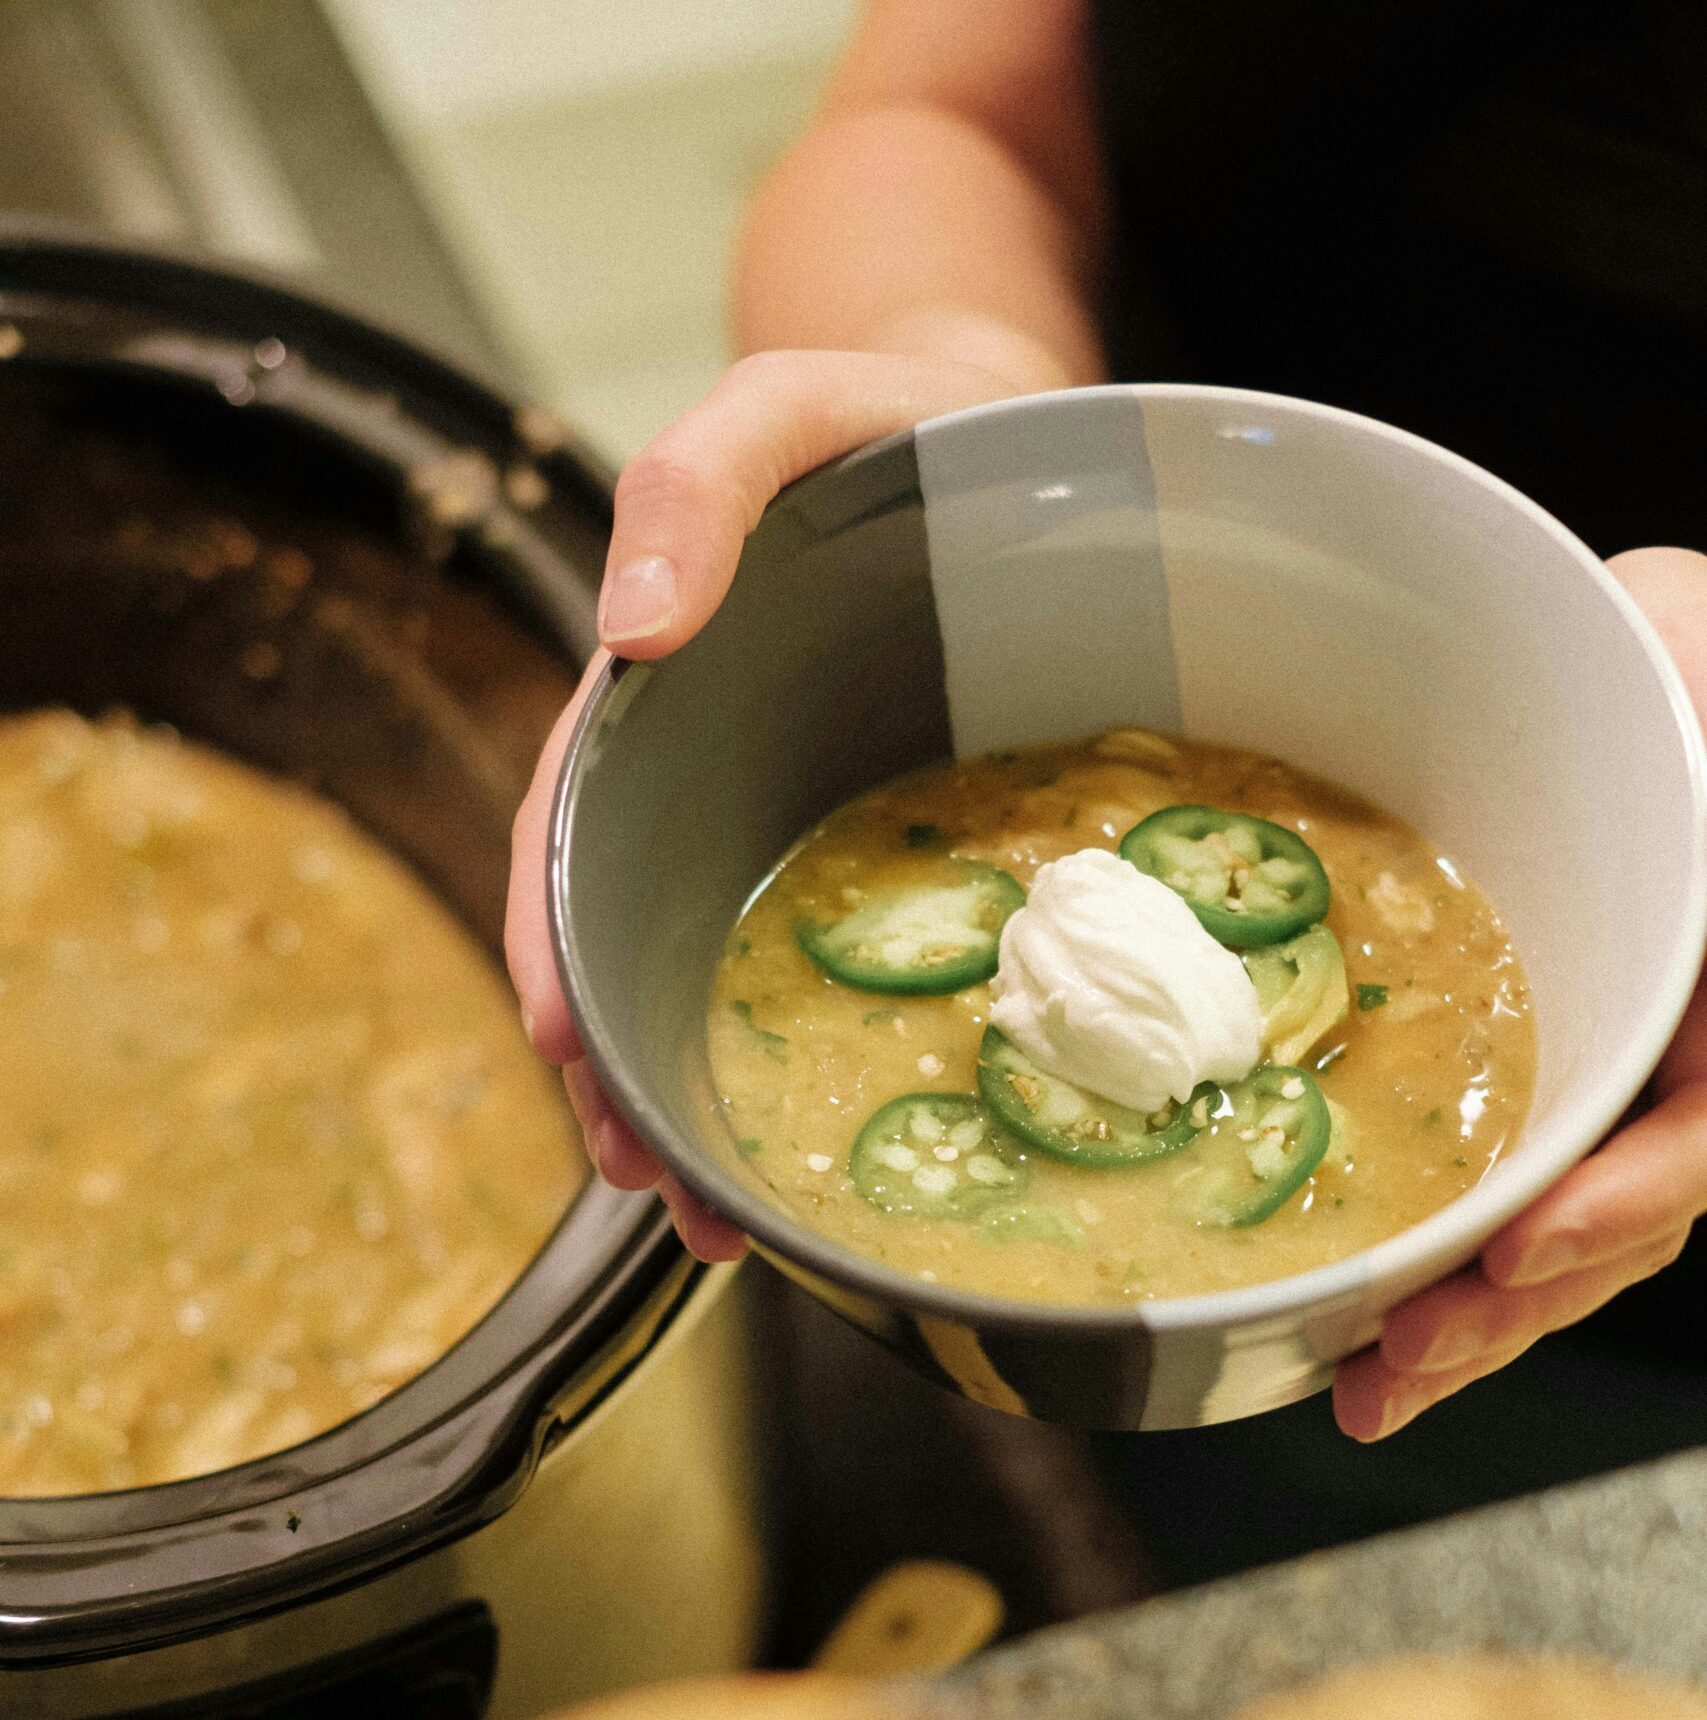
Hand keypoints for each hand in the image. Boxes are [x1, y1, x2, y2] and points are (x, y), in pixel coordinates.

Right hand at [506, 349, 1035, 1259]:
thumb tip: (630, 626)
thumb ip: (696, 480)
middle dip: (635, 1071)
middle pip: (645, 933)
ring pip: (733, 966)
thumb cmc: (888, 417)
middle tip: (667, 1192)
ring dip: (716, 1087)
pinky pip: (844, 944)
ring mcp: (808, 809)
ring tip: (731, 1214)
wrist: (1007, 428)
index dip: (560, 947)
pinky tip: (838, 1114)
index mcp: (668, 698)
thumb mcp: (786, 409)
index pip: (576, 835)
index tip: (574, 1059)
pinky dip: (820, 1034)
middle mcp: (725, 771)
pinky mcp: (896, 834)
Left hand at [1335, 545, 1706, 1439]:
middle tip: (1405, 1357)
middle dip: (1515, 1301)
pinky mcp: (1519, 1079)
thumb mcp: (1682, 650)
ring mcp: (1598, 1071)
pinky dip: (1444, 1266)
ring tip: (1374, 1381)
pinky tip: (1376, 1318)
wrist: (1620, 684)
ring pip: (1554, 1230)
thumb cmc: (1661, 670)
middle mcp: (1673, 1044)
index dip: (1631, 1193)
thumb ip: (1678, 669)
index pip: (1704, 1121)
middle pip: (1620, 1213)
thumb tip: (1663, 654)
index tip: (1532, 1242)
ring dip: (1468, 1318)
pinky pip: (1497, 1189)